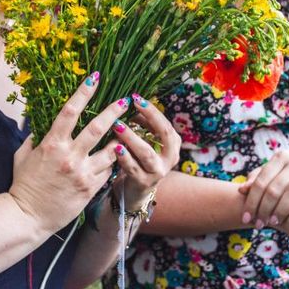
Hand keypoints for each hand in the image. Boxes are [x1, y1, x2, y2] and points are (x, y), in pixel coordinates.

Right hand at [9, 75, 130, 234]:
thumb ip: (34, 138)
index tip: (94, 78)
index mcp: (51, 144)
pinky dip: (113, 161)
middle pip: (97, 127)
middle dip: (113, 111)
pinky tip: (119, 154)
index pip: (70, 111)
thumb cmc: (23, 185)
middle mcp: (69, 156)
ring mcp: (82, 173)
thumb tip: (41, 123)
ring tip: (131, 128)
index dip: (83, 92)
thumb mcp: (23, 156)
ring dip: (121, 137)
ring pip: (110, 150)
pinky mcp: (90, 189)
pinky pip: (108, 170)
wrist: (28, 217)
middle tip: (125, 100)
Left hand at [107, 94, 180, 211]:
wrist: (135, 191)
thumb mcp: (144, 140)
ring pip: (147, 152)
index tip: (136, 98)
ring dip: (131, 137)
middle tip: (130, 106)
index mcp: (173, 144)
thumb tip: (128, 103)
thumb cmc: (138, 159)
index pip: (166, 123)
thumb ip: (141, 124)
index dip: (152, 110)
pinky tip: (115, 147)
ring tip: (117, 126)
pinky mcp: (144, 182)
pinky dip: (124, 156)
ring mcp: (158, 171)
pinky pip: (133, 168)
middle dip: (148, 117)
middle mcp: (170, 157)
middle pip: (164, 134)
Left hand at [239, 146, 288, 231]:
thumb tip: (241, 191)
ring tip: (274, 222)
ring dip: (282, 209)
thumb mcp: (277, 169)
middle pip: (275, 188)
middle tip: (259, 224)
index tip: (246, 218)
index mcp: (280, 158)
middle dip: (264, 209)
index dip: (251, 201)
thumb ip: (259, 178)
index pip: (261, 181)